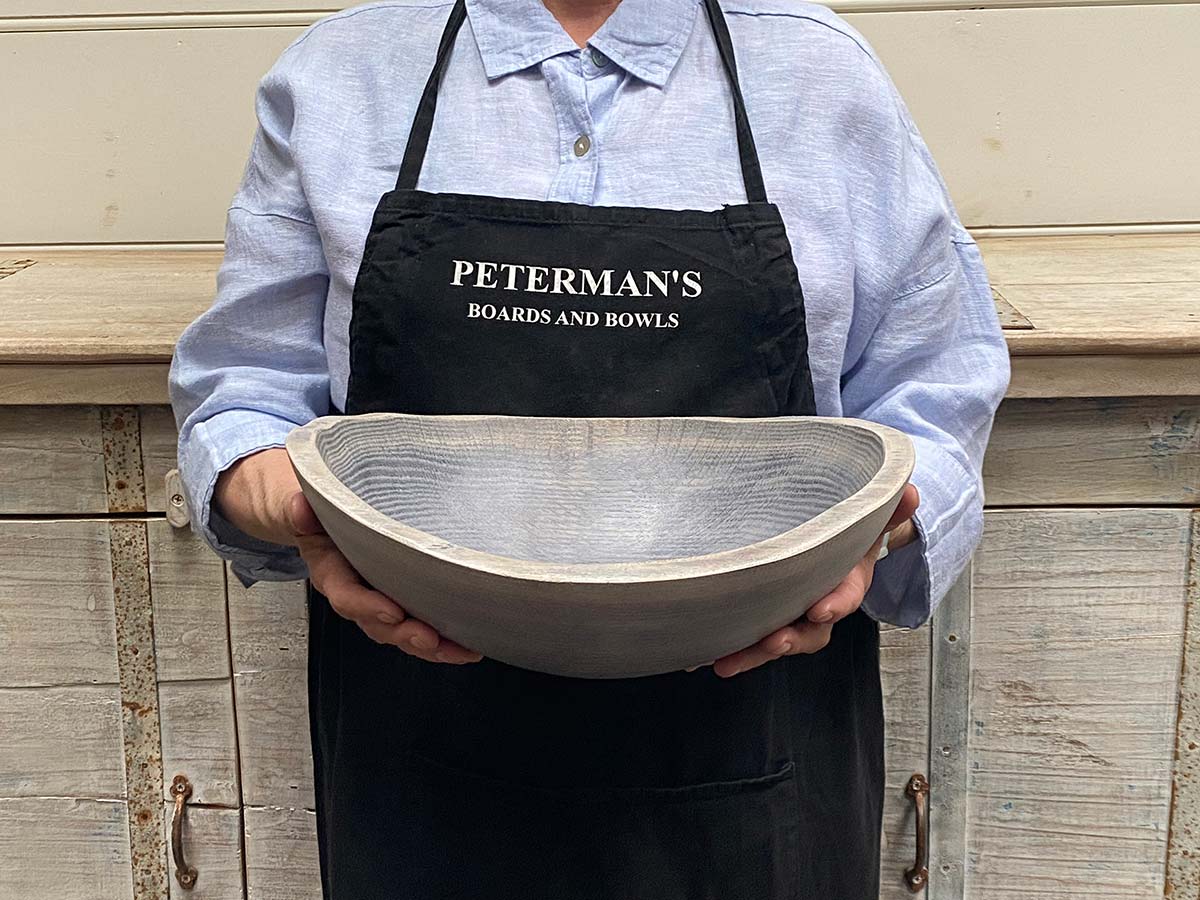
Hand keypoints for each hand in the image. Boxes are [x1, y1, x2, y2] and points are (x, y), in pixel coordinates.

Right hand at [214, 447, 482, 663]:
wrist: (325, 522)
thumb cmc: (322, 516)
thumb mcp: (306, 508)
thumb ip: (301, 510)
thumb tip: (300, 507)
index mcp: (332, 574)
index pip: (346, 596)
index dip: (367, 606)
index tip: (391, 610)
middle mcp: (358, 596)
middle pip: (379, 625)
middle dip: (405, 635)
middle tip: (431, 638)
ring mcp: (381, 603)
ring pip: (403, 634)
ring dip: (432, 646)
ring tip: (461, 650)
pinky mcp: (403, 603)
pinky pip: (421, 628)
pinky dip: (445, 641)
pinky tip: (470, 645)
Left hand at [699, 482, 920, 677]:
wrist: (832, 550)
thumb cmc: (845, 537)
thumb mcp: (867, 520)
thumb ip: (885, 509)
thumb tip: (910, 492)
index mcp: (845, 583)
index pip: (844, 596)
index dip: (835, 604)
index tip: (821, 609)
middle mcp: (818, 606)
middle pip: (808, 632)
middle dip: (789, 640)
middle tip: (772, 642)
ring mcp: (790, 616)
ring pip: (775, 642)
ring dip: (751, 653)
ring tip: (726, 661)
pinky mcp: (764, 618)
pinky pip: (748, 637)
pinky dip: (727, 647)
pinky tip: (702, 656)